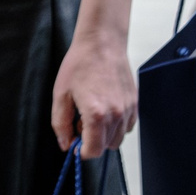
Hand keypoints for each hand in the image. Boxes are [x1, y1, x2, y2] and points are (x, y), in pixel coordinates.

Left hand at [51, 27, 138, 158]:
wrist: (102, 43)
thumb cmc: (80, 64)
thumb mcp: (61, 94)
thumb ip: (61, 123)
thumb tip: (65, 144)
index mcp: (96, 114)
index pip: (93, 150)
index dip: (81, 152)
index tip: (74, 145)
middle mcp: (116, 114)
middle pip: (106, 147)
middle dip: (91, 142)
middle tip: (80, 124)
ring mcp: (128, 109)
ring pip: (118, 138)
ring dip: (104, 134)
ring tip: (92, 114)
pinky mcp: (135, 103)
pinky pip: (128, 126)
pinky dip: (117, 125)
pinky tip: (105, 109)